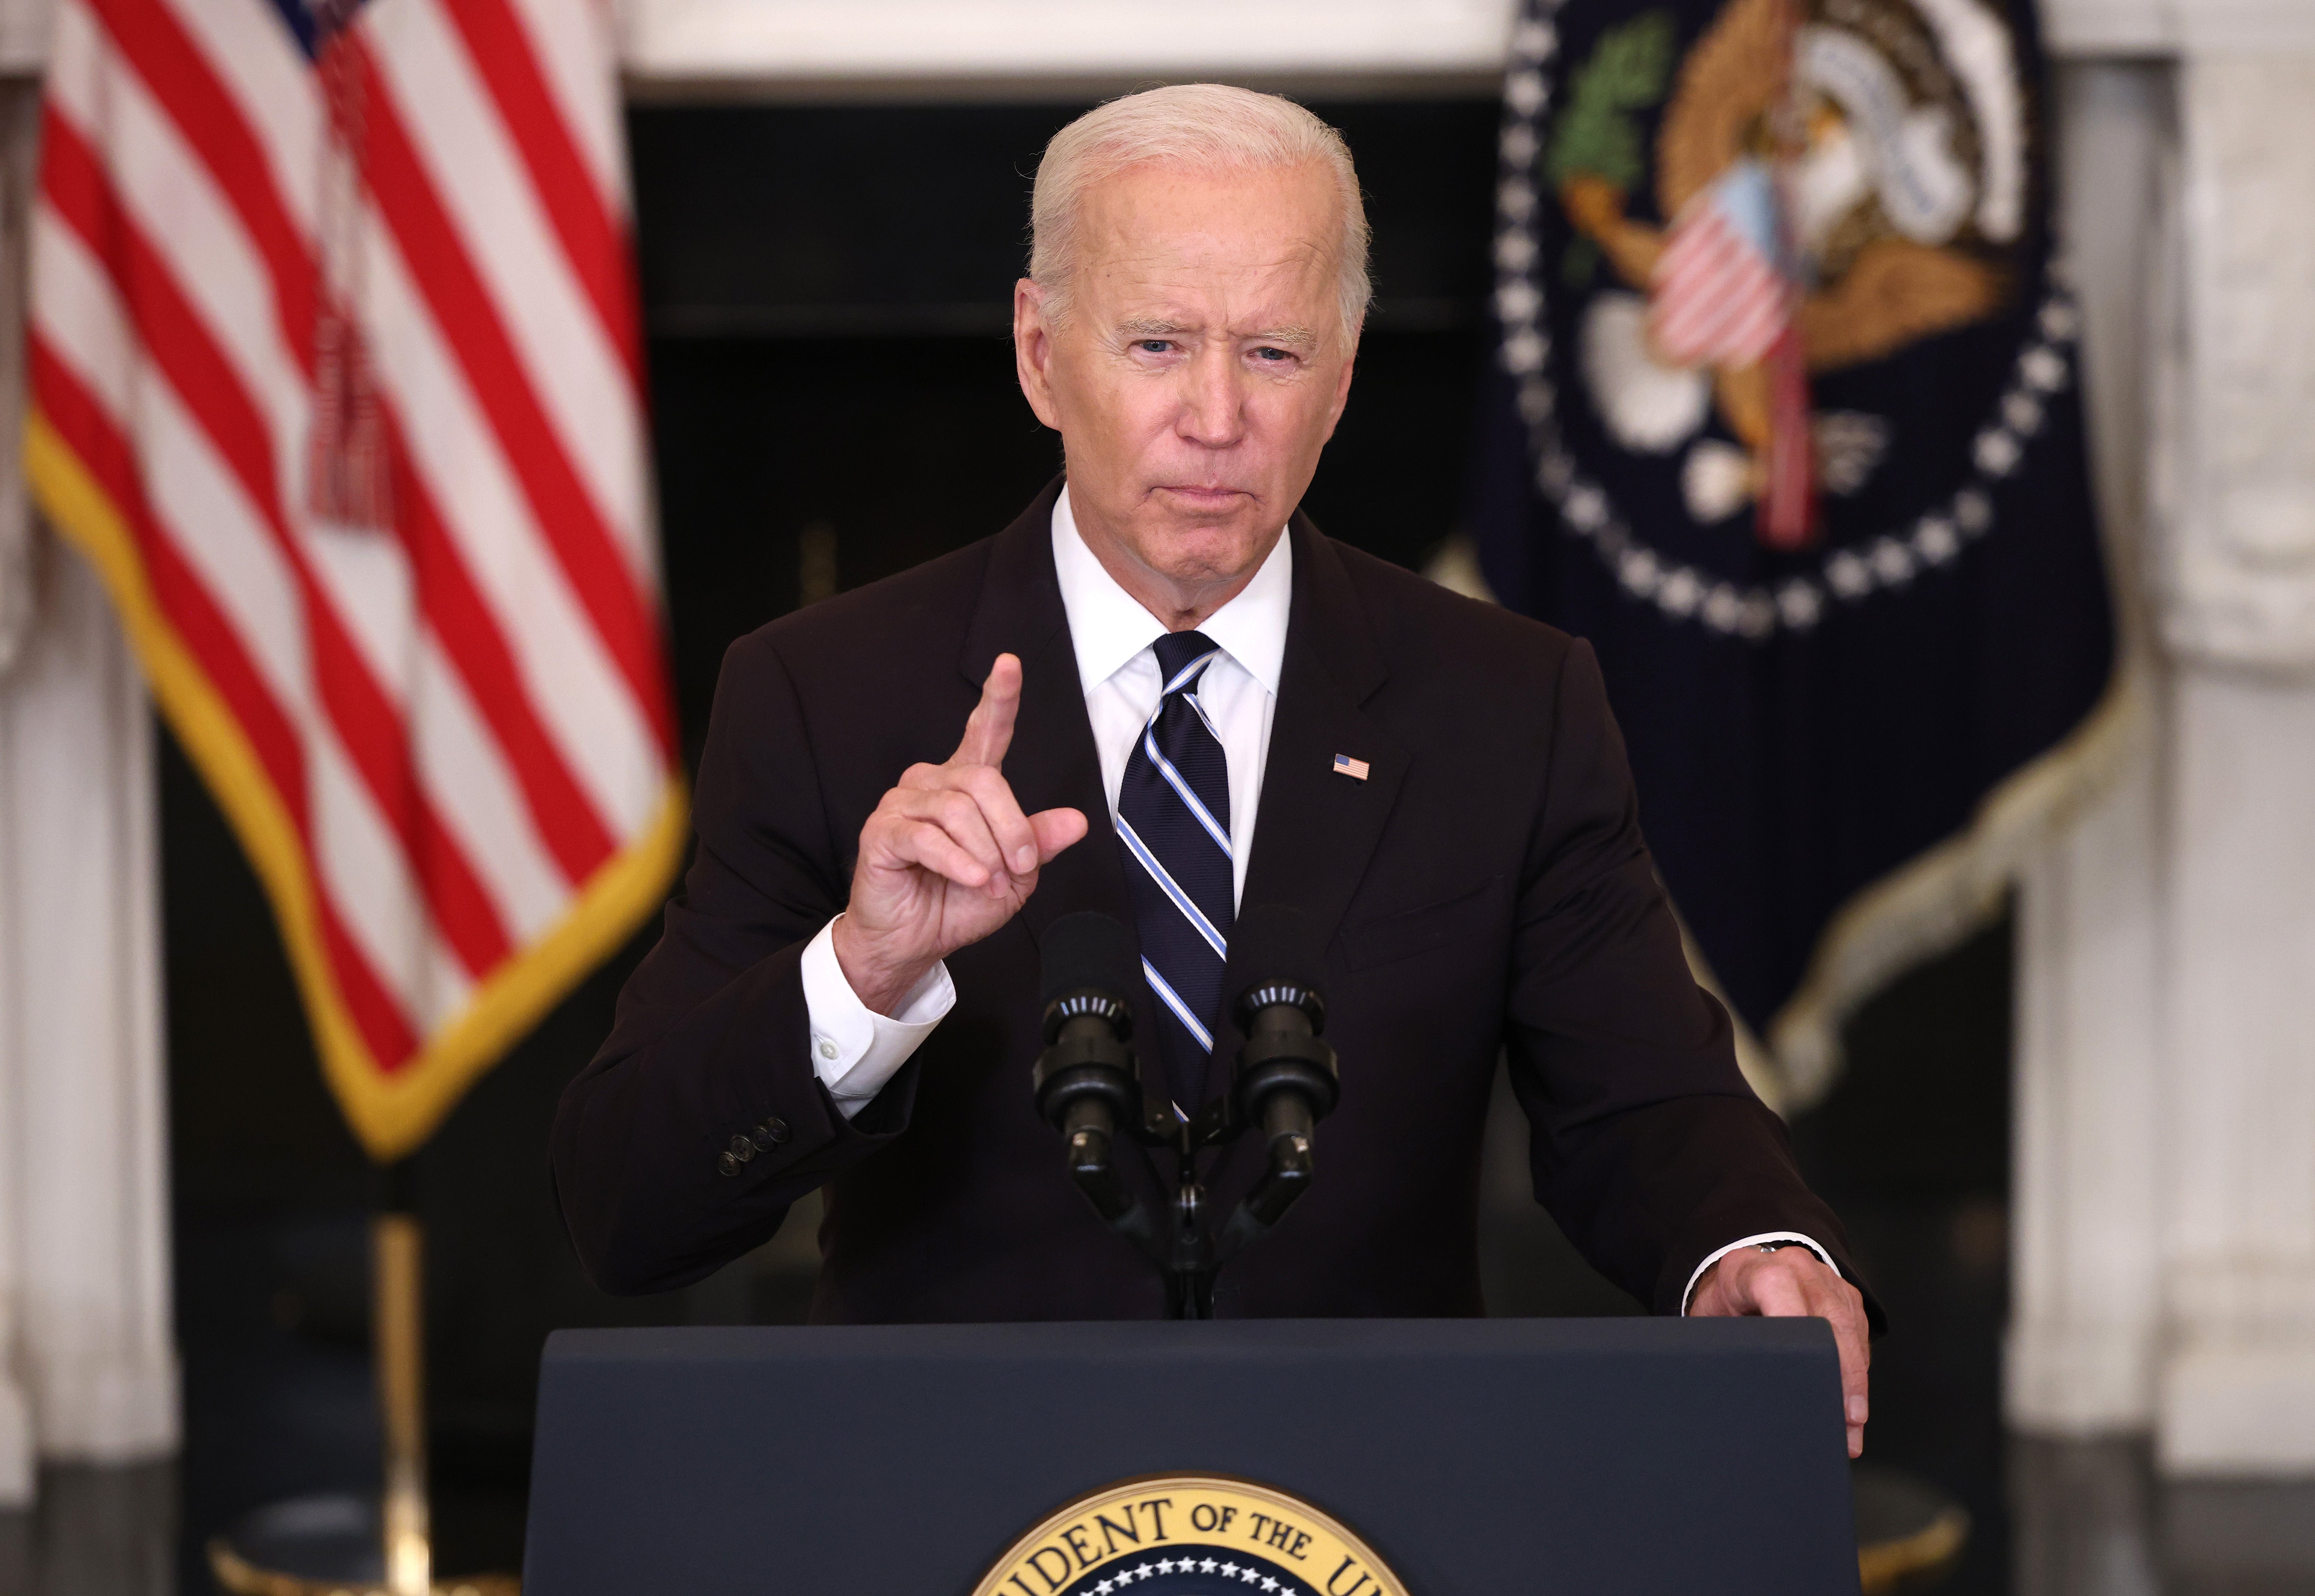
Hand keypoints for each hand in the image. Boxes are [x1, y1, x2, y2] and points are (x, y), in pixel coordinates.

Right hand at [832, 654, 1088, 1013]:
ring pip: (959, 809)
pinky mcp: (883, 831)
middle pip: (985, 781)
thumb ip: (1038, 844)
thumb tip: (1076, 821)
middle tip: (1018, 868)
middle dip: (1011, 828)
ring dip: (985, 853)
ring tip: (988, 882)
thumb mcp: (1014, 876)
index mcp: (966, 784)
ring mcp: (903, 803)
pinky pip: (927, 836)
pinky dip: (957, 862)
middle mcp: (932, 782)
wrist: (913, 941)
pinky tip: (971, 879)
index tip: (1009, 664)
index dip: (999, 698)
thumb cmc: (957, 903)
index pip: (985, 731)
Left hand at [1688, 1245, 1871, 1457]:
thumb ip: (1723, 1347)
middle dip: (1841, 1372)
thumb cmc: (1724, 1305)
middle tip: (1846, 1419)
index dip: (1793, 1324)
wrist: (1741, 1277)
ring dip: (1855, 1379)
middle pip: (1827, 1317)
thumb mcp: (1711, 1323)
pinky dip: (1858, 1368)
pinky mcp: (1844, 1294)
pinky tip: (1854, 1399)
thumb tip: (1735, 1392)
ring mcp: (1823, 1277)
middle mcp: (1793, 1266)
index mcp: (1750, 1270)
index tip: (1806, 1370)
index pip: (1776, 1286)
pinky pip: (1859, 1331)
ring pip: (1850, 1328)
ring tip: (1852, 1423)